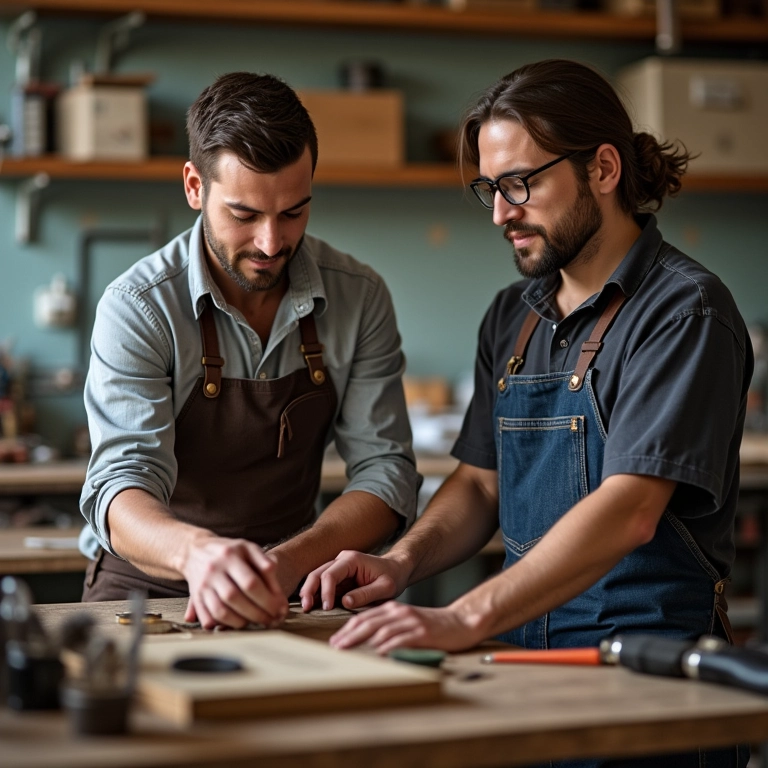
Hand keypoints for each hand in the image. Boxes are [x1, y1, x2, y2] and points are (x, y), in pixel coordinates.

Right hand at [182, 536, 288, 629]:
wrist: (195, 550)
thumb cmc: (230, 551)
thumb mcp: (249, 548)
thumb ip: (266, 565)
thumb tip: (277, 590)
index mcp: (230, 556)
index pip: (250, 582)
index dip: (268, 599)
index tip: (280, 608)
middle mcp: (213, 570)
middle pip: (235, 598)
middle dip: (257, 613)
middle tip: (272, 620)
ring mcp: (202, 585)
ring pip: (220, 611)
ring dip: (241, 622)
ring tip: (256, 622)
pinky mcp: (195, 598)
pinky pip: (207, 617)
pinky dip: (223, 625)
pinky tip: (237, 623)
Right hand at [298, 550, 407, 612]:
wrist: (397, 570)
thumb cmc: (393, 577)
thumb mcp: (385, 588)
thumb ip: (366, 594)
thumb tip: (344, 602)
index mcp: (352, 560)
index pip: (331, 574)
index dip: (326, 592)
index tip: (327, 608)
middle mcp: (341, 560)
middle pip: (318, 573)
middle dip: (310, 590)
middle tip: (306, 609)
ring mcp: (338, 568)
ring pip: (317, 578)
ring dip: (309, 592)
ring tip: (305, 609)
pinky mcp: (338, 578)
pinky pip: (323, 585)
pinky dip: (316, 595)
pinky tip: (311, 606)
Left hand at [329, 601, 483, 653]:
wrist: (461, 622)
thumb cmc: (434, 626)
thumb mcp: (408, 621)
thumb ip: (390, 628)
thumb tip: (368, 643)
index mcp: (394, 609)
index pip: (365, 617)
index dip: (348, 628)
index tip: (336, 640)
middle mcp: (400, 613)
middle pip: (369, 622)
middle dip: (349, 634)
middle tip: (335, 646)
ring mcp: (411, 622)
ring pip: (381, 630)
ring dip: (362, 640)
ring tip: (349, 649)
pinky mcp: (422, 632)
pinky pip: (401, 639)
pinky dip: (387, 646)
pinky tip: (377, 653)